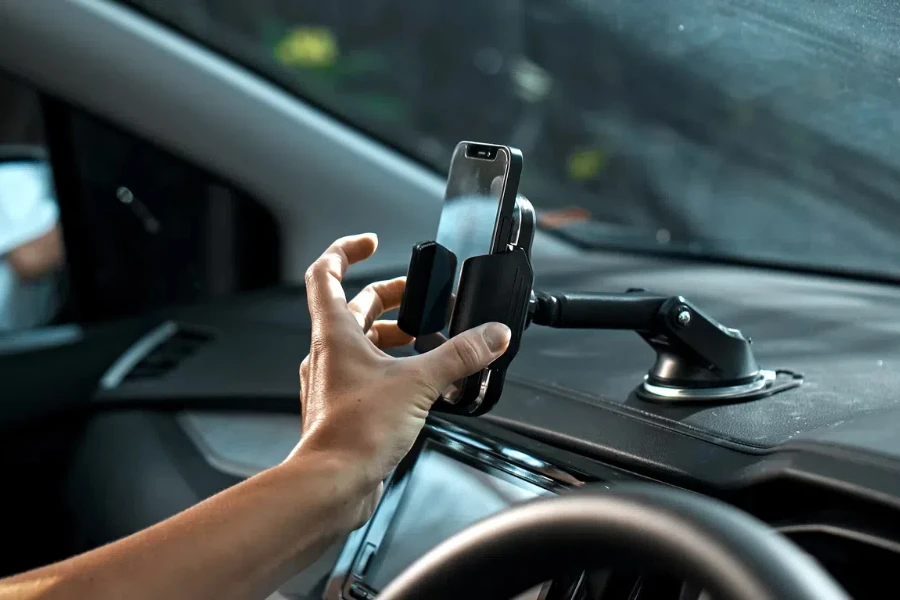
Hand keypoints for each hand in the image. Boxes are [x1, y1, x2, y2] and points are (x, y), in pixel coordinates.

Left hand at [289, 234, 510, 525]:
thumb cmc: (355, 432)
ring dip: (395, 336)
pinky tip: (421, 382)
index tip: (370, 242)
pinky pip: (369, 374)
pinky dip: (393, 368)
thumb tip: (491, 335)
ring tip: (430, 342)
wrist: (335, 482)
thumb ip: (460, 356)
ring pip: (363, 343)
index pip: (325, 273)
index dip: (345, 250)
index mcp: (335, 333)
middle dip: (392, 298)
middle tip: (424, 299)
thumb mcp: (419, 383)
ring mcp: (334, 381)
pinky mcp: (346, 407)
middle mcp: (329, 353)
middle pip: (356, 308)